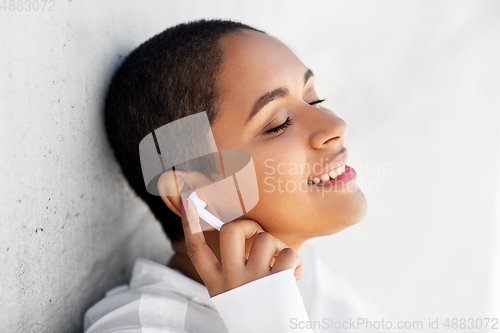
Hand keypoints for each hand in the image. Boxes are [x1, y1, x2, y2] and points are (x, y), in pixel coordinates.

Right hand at [181, 198, 303, 296]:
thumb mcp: (234, 295)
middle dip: (249, 225)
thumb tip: (249, 240)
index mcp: (217, 284)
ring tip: (281, 263)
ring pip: (265, 239)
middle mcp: (231, 280)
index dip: (190, 225)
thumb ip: (233, 271)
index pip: (197, 250)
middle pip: (231, 231)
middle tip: (258, 236)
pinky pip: (289, 254)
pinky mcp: (276, 283)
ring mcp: (253, 280)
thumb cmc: (255, 314)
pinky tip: (295, 275)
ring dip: (279, 246)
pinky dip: (297, 262)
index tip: (187, 203)